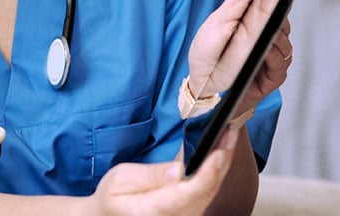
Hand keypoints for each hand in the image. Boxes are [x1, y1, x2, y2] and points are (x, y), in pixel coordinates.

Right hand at [87, 128, 238, 215]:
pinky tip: (220, 151)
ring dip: (222, 163)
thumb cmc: (113, 196)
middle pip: (206, 192)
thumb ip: (152, 176)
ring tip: (228, 135)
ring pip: (211, 191)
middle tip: (229, 131)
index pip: (188, 195)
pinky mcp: (189, 211)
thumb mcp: (122, 179)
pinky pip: (207, 192)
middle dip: (221, 160)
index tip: (218, 153)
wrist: (110, 213)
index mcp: (154, 211)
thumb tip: (179, 171)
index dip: (206, 174)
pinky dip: (216, 170)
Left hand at [186, 0, 292, 108]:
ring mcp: (273, 54)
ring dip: (275, 32)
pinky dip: (273, 55)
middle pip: (281, 16)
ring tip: (267, 27)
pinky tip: (265, 49)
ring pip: (284, 38)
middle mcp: (268, 34)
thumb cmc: (210, 56)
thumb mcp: (218, 22)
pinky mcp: (274, 74)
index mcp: (255, 18)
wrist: (203, 90)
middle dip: (278, 5)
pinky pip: (281, 62)